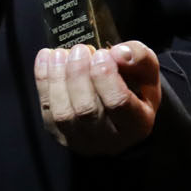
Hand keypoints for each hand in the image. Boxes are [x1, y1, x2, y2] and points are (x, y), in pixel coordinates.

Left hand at [32, 41, 161, 154]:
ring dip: (57, 78)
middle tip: (80, 49)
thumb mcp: (147, 70)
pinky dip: (43, 81)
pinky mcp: (60, 135)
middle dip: (78, 75)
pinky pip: (47, 110)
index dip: (106, 77)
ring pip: (63, 114)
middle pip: (87, 110)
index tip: (101, 54)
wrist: (121, 111)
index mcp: (137, 125)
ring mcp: (81, 141)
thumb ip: (138, 57)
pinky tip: (47, 58)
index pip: (118, 104)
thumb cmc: (136, 88)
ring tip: (61, 53)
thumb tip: (117, 52)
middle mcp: (109, 140)